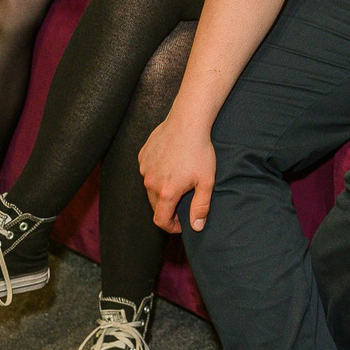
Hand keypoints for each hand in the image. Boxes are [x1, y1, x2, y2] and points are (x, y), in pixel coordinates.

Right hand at [140, 112, 215, 232]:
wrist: (187, 122)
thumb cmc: (199, 151)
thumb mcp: (206, 181)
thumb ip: (200, 207)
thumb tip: (196, 227)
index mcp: (166, 192)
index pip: (160, 220)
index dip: (170, 227)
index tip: (180, 225)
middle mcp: (150, 182)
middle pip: (155, 205)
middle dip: (167, 209)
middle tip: (182, 202)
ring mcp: (145, 168)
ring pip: (150, 188)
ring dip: (161, 190)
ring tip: (177, 181)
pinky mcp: (142, 156)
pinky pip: (147, 172)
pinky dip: (156, 174)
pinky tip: (170, 166)